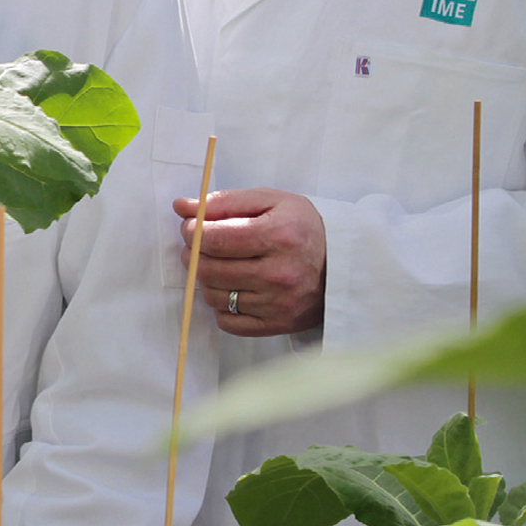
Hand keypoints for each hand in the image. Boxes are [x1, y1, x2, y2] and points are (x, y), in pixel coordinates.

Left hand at [173, 188, 326, 336]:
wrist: (345, 262)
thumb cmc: (302, 226)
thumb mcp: (270, 201)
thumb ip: (224, 202)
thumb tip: (180, 206)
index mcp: (278, 236)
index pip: (213, 239)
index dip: (192, 232)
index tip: (191, 227)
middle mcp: (279, 273)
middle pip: (209, 270)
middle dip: (194, 255)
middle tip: (201, 246)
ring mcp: (279, 303)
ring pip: (214, 296)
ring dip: (208, 279)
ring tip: (222, 265)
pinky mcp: (278, 325)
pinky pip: (228, 322)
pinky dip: (223, 306)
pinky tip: (235, 289)